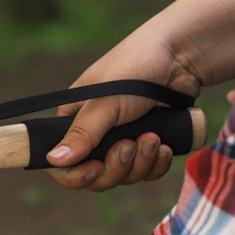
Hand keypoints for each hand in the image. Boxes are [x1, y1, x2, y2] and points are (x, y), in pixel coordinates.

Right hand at [46, 36, 201, 191]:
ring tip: (152, 137)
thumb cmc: (135, 69)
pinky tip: (164, 147)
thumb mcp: (105, 102)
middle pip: (96, 177)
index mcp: (75, 123)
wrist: (181, 57)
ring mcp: (122, 143)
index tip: (94, 169)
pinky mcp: (147, 147)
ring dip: (140, 163)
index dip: (75, 175)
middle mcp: (96, 137)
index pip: (62, 165)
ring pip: (124, 177)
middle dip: (116, 168)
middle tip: (129, 146)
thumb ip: (82, 133)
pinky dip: (156, 164)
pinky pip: (147, 172)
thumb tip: (52, 159)